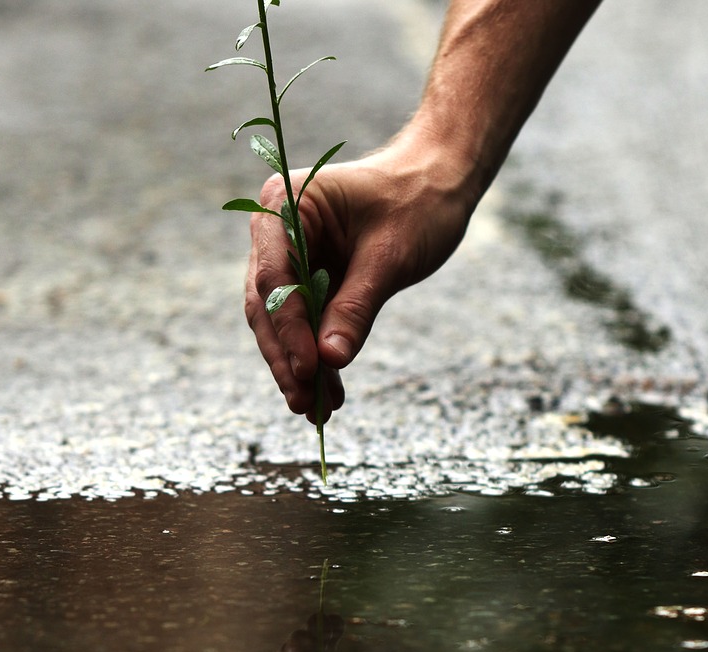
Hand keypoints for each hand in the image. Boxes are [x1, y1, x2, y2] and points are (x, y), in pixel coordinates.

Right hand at [245, 134, 475, 422]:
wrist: (438, 183)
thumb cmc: (417, 203)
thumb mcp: (390, 257)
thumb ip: (356, 307)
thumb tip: (329, 359)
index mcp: (287, 204)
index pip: (275, 277)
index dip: (288, 329)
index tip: (309, 369)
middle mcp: (276, 231)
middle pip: (269, 307)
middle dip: (288, 359)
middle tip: (305, 403)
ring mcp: (288, 257)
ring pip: (282, 325)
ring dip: (299, 369)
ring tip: (318, 411)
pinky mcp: (307, 280)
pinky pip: (305, 326)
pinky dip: (316, 359)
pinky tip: (328, 395)